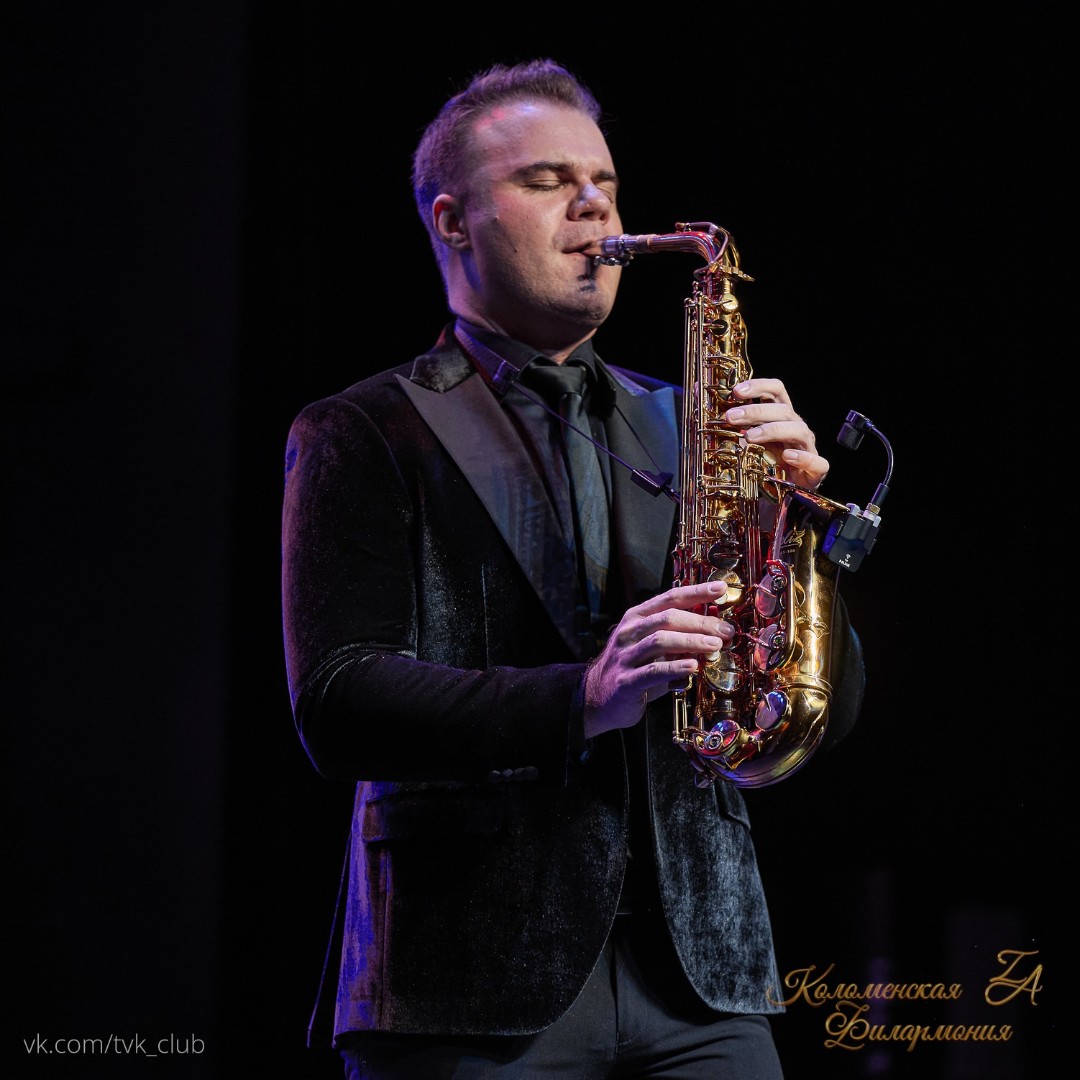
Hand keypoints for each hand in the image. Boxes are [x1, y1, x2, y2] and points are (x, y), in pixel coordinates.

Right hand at [583, 580, 733, 738]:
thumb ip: (679, 636)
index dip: (696, 592)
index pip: (669, 598)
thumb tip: (716, 628)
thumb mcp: (653, 647)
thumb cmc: (634, 668)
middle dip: (700, 622)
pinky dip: (675, 668)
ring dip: (691, 641)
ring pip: (660, 640)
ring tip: (715, 645)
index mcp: (637, 617)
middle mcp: (629, 632)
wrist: (597, 698)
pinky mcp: (626, 681)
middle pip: (667, 617)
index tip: (721, 589)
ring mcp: (625, 656)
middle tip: (725, 630)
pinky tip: (693, 667)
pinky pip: (653, 671)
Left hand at [723, 378, 828, 490]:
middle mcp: (795, 427)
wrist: (780, 495)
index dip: (758, 386)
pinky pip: (817, 461)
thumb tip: (698, 390)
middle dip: (755, 411)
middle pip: (782, 409)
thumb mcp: (741, 439)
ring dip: (771, 430)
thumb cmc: (762, 462)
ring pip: (797, 430)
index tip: (735, 391)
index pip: (776, 390)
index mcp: (779, 416)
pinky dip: (803, 457)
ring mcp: (807, 447)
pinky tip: (788, 456)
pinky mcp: (816, 470)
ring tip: (750, 437)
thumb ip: (724, 418)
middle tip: (730, 417)